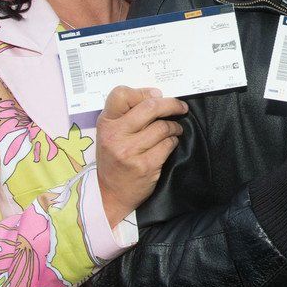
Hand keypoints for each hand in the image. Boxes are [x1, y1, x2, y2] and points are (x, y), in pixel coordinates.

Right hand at [96, 86, 187, 226]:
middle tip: (180, 107)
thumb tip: (157, 95)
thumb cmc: (114, 159)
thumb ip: (127, 114)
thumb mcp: (111, 134)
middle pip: (150, 107)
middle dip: (171, 105)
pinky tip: (170, 144)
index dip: (142, 92)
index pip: (121, 94)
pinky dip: (173, 142)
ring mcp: (130, 151)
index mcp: (106, 123)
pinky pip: (168, 145)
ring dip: (174, 127)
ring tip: (174, 130)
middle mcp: (115, 135)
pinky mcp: (145, 166)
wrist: (109, 194)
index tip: (157, 96)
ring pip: (163, 127)